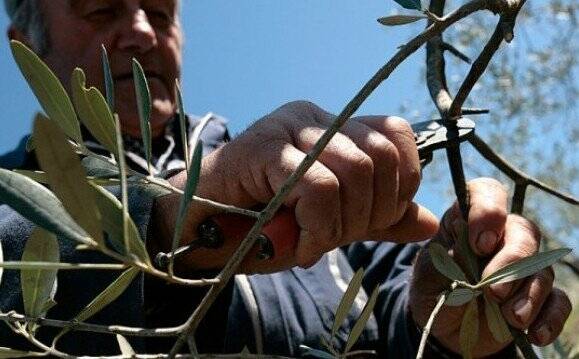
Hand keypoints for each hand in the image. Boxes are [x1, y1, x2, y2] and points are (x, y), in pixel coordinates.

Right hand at [153, 101, 437, 271]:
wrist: (203, 229)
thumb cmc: (266, 223)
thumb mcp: (335, 223)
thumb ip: (378, 220)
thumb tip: (429, 222)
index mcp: (337, 128)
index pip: (398, 139)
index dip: (399, 187)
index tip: (370, 222)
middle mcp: (316, 117)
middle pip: (381, 156)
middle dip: (370, 212)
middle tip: (336, 236)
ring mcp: (288, 127)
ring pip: (354, 170)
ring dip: (341, 223)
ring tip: (313, 241)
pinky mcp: (263, 147)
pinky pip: (316, 185)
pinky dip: (318, 225)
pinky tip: (300, 242)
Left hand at [409, 178, 571, 355]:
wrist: (442, 327)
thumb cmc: (433, 288)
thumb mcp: (430, 271)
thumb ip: (451, 257)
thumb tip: (478, 250)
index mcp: (469, 219)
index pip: (487, 193)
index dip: (489, 211)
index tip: (478, 244)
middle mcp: (502, 237)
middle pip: (524, 233)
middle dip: (512, 263)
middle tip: (492, 291)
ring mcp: (524, 267)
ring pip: (543, 270)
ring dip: (529, 295)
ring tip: (510, 318)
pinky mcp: (538, 297)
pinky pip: (558, 301)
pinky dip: (549, 318)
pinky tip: (535, 334)